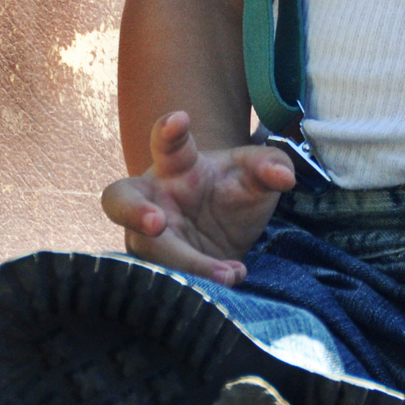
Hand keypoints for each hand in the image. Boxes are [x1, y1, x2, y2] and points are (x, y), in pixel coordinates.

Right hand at [100, 111, 295, 285]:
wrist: (225, 231)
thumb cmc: (231, 191)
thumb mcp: (255, 174)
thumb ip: (271, 166)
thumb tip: (285, 178)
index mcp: (176, 165)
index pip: (166, 143)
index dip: (168, 130)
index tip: (179, 120)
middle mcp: (153, 199)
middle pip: (120, 199)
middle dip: (134, 211)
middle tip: (156, 223)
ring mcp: (149, 237)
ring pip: (148, 251)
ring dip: (185, 264)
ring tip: (228, 273)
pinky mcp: (158, 268)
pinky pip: (166, 279)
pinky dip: (197, 284)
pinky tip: (230, 280)